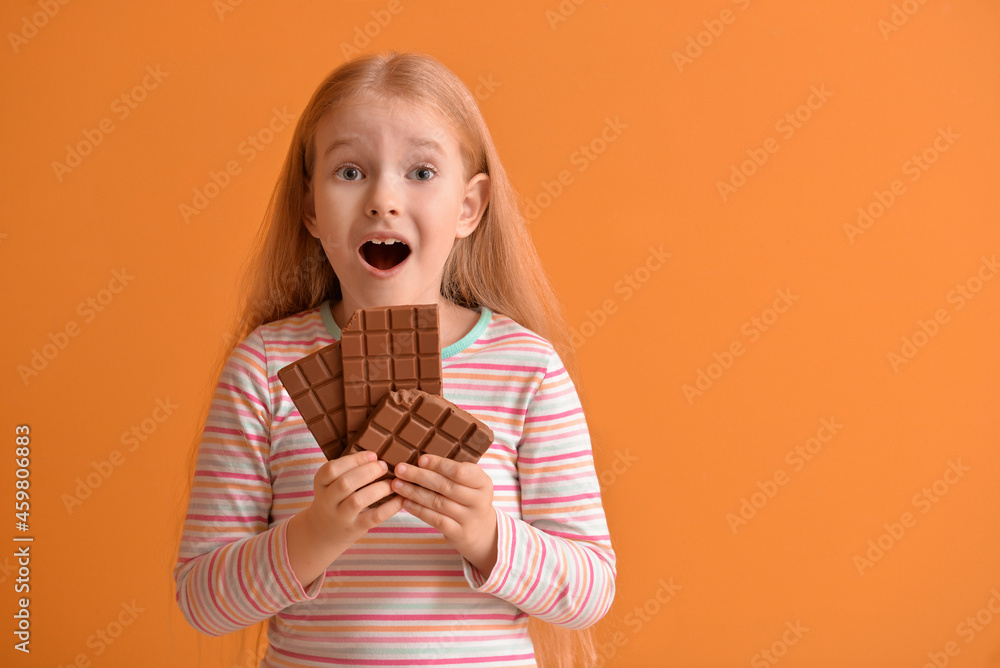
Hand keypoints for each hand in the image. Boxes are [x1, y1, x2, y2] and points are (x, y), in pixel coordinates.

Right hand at [306, 450, 403, 546]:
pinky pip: (373, 517)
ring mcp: (340, 516)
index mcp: (321, 484)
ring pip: (357, 501)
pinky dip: (390, 507)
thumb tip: (377, 456)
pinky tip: (401, 499)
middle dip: (367, 472)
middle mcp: (327, 501)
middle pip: (344, 484)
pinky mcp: (354, 528)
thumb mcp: (331, 484)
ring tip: (393, 483)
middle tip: (384, 466)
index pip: (331, 469)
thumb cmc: (335, 500)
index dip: (353, 460)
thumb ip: (348, 470)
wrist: (325, 532)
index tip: (373, 455)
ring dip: (379, 488)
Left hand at [391, 454, 497, 574]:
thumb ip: (454, 472)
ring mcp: (469, 519)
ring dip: (414, 492)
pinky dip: (418, 510)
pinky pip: (435, 519)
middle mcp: (479, 501)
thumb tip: (421, 460)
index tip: (420, 459)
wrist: (482, 532)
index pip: (460, 471)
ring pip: (437, 502)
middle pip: (445, 486)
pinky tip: (405, 502)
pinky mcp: (458, 533)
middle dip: (419, 476)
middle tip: (400, 469)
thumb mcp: (472, 484)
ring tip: (397, 484)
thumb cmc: (470, 499)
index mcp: (483, 483)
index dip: (439, 465)